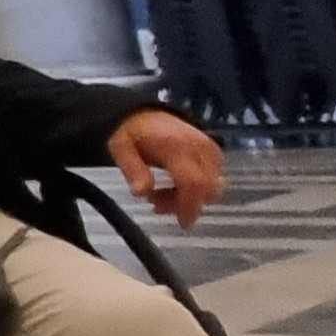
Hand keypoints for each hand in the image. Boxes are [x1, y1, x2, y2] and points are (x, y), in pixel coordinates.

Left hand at [108, 109, 223, 228]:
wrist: (142, 112)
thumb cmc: (131, 132)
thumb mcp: (121, 148)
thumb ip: (132, 170)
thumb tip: (141, 193)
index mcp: (176, 146)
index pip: (193, 182)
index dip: (190, 206)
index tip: (182, 223)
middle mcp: (198, 146)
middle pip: (207, 188)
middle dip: (186, 204)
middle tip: (157, 204)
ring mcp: (209, 147)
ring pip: (213, 185)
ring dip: (191, 198)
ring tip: (161, 195)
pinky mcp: (213, 151)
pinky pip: (214, 177)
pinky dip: (199, 188)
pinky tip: (175, 187)